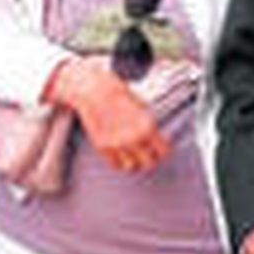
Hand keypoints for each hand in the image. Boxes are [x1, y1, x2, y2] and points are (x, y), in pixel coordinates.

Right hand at [47, 57, 170, 172]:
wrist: (90, 87)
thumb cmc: (114, 86)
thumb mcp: (140, 99)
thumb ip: (149, 114)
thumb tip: (163, 102)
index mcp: (147, 125)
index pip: (164, 150)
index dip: (163, 149)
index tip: (161, 147)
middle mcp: (134, 138)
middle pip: (150, 163)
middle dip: (151, 158)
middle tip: (149, 153)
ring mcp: (117, 144)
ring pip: (132, 166)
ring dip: (135, 162)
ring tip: (135, 155)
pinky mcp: (102, 146)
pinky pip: (115, 164)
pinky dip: (120, 162)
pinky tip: (121, 154)